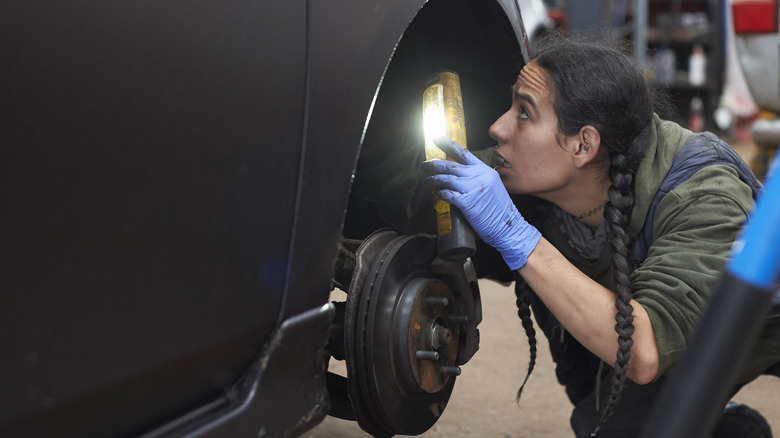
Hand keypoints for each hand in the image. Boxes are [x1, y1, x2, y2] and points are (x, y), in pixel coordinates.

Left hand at [421, 137, 540, 269]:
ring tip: (427, 180)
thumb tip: (458, 175)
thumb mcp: (492, 185)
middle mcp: (478, 176)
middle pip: (450, 166)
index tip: (436, 138)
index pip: (463, 153)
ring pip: (446, 179)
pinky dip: (441, 193)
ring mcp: (472, 189)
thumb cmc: (499, 209)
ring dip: (433, 179)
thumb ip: (477, 177)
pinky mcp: (467, 203)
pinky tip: (437, 194)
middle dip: (434, 165)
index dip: (447, 144)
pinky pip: (448, 195)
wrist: (508, 226)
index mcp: (484, 170)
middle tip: (424, 165)